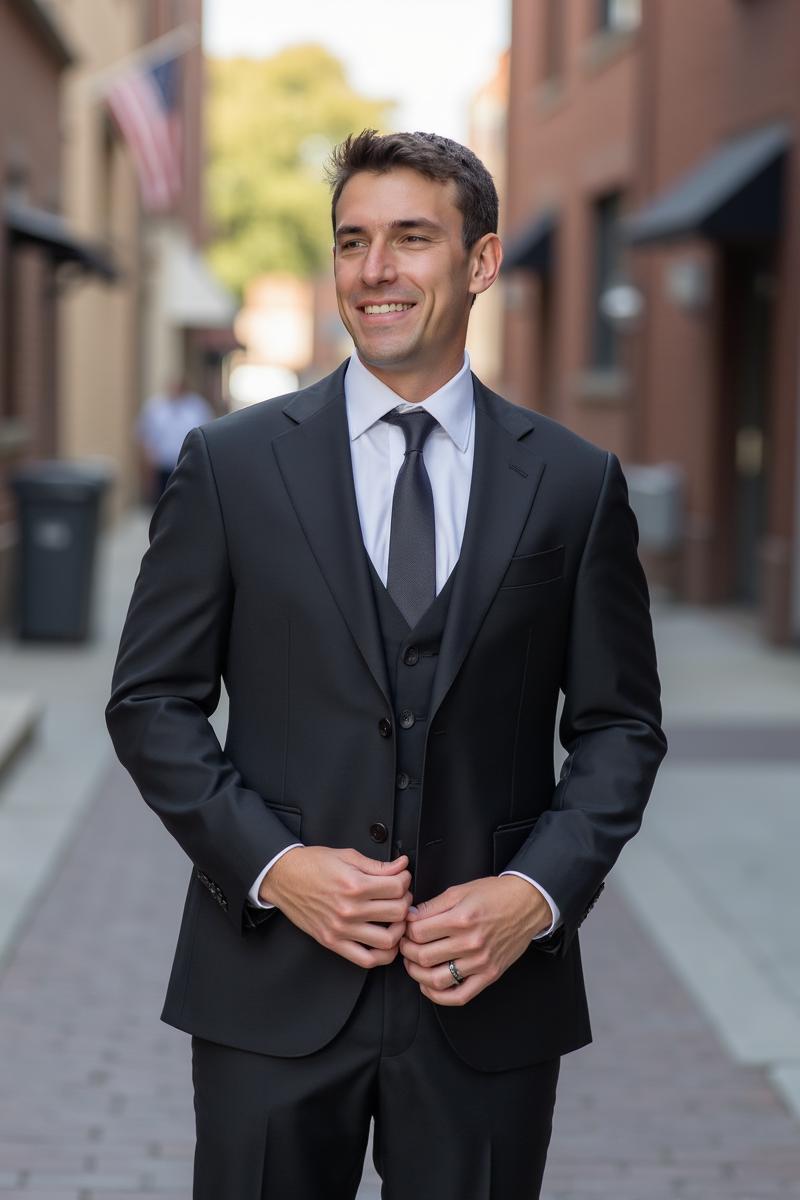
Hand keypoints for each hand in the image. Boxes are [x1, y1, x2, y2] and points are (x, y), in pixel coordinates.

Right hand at [259, 846, 412, 968]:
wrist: (284, 877)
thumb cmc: (312, 864)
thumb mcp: (347, 856)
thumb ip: (377, 865)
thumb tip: (402, 865)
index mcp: (354, 884)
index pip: (397, 888)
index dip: (405, 880)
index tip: (401, 878)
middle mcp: (349, 909)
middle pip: (397, 912)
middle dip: (404, 901)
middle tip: (399, 896)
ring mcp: (341, 929)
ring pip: (388, 940)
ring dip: (398, 929)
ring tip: (394, 920)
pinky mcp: (333, 942)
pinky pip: (366, 960)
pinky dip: (382, 955)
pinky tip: (385, 942)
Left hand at [399, 875, 550, 1005]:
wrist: (527, 904)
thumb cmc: (495, 894)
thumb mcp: (460, 890)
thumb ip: (432, 905)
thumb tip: (409, 917)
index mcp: (461, 918)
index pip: (418, 932)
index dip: (406, 931)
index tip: (406, 929)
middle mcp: (470, 943)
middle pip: (423, 956)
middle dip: (407, 952)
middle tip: (405, 945)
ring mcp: (480, 962)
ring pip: (436, 979)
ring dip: (417, 974)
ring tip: (414, 964)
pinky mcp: (489, 975)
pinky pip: (459, 996)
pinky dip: (439, 997)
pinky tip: (429, 986)